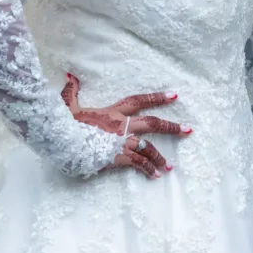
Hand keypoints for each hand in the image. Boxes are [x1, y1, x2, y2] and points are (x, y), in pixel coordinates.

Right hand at [62, 74, 192, 178]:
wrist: (64, 141)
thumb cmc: (65, 124)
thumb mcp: (68, 106)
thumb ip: (72, 91)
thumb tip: (70, 77)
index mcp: (113, 112)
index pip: (139, 101)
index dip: (157, 97)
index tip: (174, 96)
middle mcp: (122, 125)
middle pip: (153, 124)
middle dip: (172, 127)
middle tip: (187, 130)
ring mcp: (122, 141)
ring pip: (148, 148)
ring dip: (160, 158)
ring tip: (169, 167)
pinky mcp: (118, 156)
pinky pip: (138, 163)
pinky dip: (147, 170)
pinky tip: (155, 175)